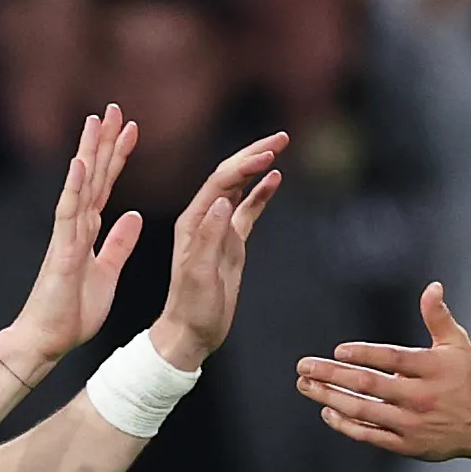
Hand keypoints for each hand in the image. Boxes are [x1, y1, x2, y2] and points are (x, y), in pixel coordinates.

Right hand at [0, 106, 143, 376]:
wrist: (47, 340)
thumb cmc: (71, 313)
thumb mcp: (108, 272)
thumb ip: (119, 243)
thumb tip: (133, 216)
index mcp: (87, 231)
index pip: (105, 185)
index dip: (118, 157)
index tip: (131, 129)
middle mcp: (75, 226)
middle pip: (92, 176)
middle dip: (103, 141)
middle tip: (114, 108)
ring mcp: (66, 235)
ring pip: (79, 186)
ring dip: (87, 153)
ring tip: (95, 121)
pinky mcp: (62, 251)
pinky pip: (68, 214)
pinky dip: (73, 188)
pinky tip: (80, 164)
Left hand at [148, 131, 287, 370]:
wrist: (189, 334)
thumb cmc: (191, 310)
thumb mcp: (199, 275)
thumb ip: (209, 237)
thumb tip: (224, 201)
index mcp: (193, 222)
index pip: (220, 182)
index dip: (244, 165)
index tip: (268, 154)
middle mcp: (204, 220)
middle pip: (231, 176)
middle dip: (254, 153)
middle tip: (281, 137)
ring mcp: (219, 230)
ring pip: (240, 188)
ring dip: (258, 166)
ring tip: (280, 146)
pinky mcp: (231, 243)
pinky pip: (248, 210)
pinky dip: (261, 193)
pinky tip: (275, 178)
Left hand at [296, 282, 470, 463]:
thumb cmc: (467, 379)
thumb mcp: (458, 344)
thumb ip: (438, 317)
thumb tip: (432, 287)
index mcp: (432, 369)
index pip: (393, 358)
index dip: (364, 354)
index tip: (338, 351)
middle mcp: (420, 397)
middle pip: (369, 385)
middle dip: (332, 375)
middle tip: (304, 367)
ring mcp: (411, 423)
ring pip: (363, 410)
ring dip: (330, 397)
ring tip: (306, 385)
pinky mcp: (406, 444)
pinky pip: (369, 435)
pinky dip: (346, 424)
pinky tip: (327, 410)